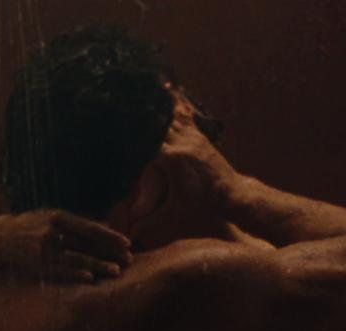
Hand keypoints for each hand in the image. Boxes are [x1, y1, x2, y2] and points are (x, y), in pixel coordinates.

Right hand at [0, 209, 132, 283]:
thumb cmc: (29, 228)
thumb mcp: (49, 218)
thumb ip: (76, 222)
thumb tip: (105, 224)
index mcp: (56, 216)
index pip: (89, 227)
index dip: (110, 235)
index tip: (128, 243)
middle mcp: (51, 230)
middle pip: (87, 242)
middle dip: (110, 251)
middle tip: (130, 259)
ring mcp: (43, 248)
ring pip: (77, 257)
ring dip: (99, 265)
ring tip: (116, 271)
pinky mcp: (36, 264)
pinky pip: (60, 270)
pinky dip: (76, 273)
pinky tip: (90, 278)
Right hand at [132, 86, 241, 240]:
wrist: (232, 195)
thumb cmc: (202, 207)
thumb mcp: (174, 215)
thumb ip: (150, 225)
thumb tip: (127, 239)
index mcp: (172, 159)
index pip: (146, 138)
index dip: (131, 128)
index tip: (113, 117)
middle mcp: (181, 142)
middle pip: (156, 119)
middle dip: (139, 107)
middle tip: (120, 90)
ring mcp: (191, 137)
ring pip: (170, 112)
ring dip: (155, 97)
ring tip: (140, 77)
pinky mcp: (198, 135)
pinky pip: (183, 113)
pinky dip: (173, 101)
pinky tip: (166, 85)